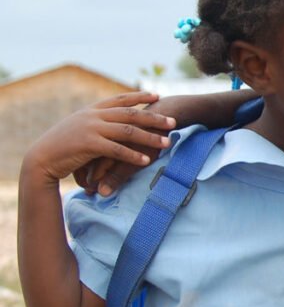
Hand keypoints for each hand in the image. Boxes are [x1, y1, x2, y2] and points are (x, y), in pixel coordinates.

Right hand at [25, 93, 174, 184]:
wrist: (41, 158)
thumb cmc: (62, 146)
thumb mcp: (79, 127)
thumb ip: (97, 122)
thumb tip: (113, 121)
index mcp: (92, 110)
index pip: (121, 99)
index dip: (140, 96)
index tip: (158, 96)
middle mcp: (93, 116)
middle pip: (130, 114)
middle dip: (154, 118)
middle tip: (174, 122)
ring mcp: (91, 129)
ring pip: (127, 131)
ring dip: (150, 137)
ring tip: (168, 142)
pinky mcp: (89, 145)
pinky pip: (117, 150)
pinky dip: (132, 155)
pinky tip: (146, 161)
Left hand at [72, 92, 244, 195]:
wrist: (178, 112)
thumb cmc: (159, 123)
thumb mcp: (139, 133)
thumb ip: (126, 140)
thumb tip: (117, 153)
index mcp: (107, 122)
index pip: (85, 146)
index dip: (81, 163)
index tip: (81, 177)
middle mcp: (109, 128)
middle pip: (86, 154)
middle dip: (82, 173)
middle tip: (83, 189)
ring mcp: (119, 136)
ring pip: (98, 161)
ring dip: (94, 180)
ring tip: (92, 194)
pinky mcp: (132, 144)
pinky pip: (114, 165)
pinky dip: (108, 180)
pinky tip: (104, 192)